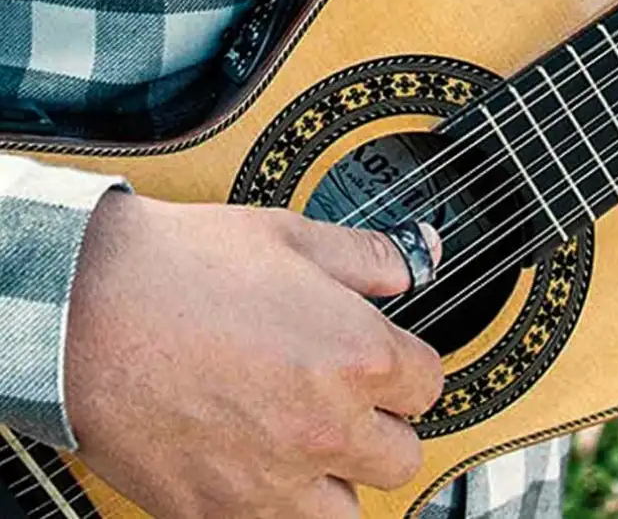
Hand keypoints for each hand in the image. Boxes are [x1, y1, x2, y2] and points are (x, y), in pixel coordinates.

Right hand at [65, 192, 442, 518]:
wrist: (78, 308)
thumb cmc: (178, 269)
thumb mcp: (291, 236)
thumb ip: (369, 257)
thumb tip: (412, 263)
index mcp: (357, 357)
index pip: (430, 386)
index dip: (408, 367)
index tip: (389, 362)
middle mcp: (325, 428)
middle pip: (402, 456)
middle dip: (382, 427)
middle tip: (349, 402)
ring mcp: (270, 479)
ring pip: (348, 512)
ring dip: (338, 479)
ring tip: (308, 444)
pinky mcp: (214, 510)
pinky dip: (274, 505)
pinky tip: (255, 465)